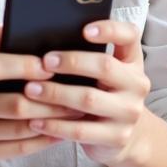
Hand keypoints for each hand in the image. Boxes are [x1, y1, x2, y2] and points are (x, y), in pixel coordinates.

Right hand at [0, 26, 82, 165]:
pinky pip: (18, 149)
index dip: (25, 65)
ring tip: (76, 111)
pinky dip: (43, 141)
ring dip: (52, 120)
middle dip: (50, 98)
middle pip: (14, 103)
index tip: (51, 65)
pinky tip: (61, 132)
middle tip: (77, 92)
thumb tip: (11, 24)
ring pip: (20, 129)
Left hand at [22, 20, 151, 165]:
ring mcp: (129, 112)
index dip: (109, 29)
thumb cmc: (105, 95)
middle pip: (105, 66)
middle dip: (71, 62)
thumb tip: (43, 45)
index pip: (130, 35)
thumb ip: (87, 57)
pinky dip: (55, 125)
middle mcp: (136, 84)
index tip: (85, 29)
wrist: (129, 137)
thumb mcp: (106, 74)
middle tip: (44, 62)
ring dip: (55, 93)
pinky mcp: (117, 137)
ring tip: (30, 89)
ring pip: (89, 98)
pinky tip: (35, 121)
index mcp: (132, 61)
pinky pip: (81, 130)